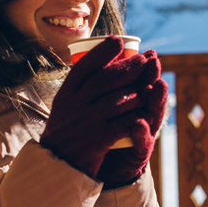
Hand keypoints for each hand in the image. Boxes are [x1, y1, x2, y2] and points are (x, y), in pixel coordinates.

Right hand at [39, 36, 160, 177]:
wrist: (57, 166)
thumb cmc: (66, 130)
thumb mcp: (65, 105)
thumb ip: (80, 87)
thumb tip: (99, 57)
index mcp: (65, 94)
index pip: (84, 66)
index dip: (102, 52)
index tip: (117, 41)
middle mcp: (74, 105)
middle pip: (105, 79)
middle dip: (128, 67)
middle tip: (145, 59)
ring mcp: (87, 122)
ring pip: (117, 100)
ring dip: (137, 90)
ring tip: (150, 84)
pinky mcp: (99, 140)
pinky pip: (123, 123)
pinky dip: (137, 116)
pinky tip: (147, 111)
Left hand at [96, 51, 167, 187]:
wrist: (97, 169)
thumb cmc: (99, 134)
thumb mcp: (99, 108)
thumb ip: (101, 88)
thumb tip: (92, 57)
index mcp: (132, 105)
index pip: (142, 83)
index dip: (146, 67)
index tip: (147, 51)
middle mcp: (141, 117)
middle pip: (151, 95)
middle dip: (153, 77)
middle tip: (153, 61)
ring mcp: (142, 135)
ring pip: (152, 115)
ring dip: (156, 100)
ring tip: (157, 85)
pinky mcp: (138, 154)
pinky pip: (141, 143)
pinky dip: (141, 133)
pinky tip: (139, 123)